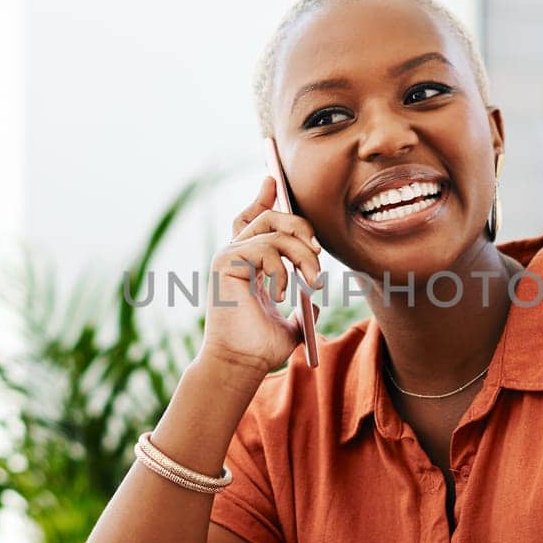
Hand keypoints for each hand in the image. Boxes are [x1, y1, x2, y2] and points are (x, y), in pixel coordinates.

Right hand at [202, 176, 322, 376]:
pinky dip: (280, 270)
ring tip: (310, 282)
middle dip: (301, 227)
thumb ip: (302, 307)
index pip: (252, 219)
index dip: (262, 197)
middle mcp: (234, 254)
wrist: (242, 363)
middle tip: (317, 253)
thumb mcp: (292, 322)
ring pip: (273, 230)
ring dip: (302, 254)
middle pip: (269, 216)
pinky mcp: (224, 263)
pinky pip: (264, 248)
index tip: (272, 179)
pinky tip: (280, 295)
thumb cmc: (261, 347)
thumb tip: (314, 303)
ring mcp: (227, 256)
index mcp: (247, 263)